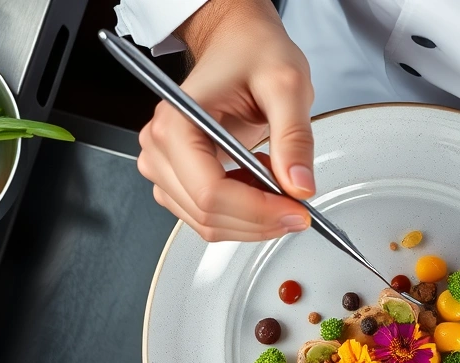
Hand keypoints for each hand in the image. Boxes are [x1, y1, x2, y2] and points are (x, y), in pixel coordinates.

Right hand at [137, 0, 314, 241]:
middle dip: (260, 220)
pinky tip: (260, 185)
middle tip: (299, 206)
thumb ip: (294, 137)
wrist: (237, 44)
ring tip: (277, 183)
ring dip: (251, 219)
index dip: (257, 211)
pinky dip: (241, 214)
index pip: (210, 191)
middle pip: (207, 213)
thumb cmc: (253, 54)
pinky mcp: (177, 179)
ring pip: (207, 222)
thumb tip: (299, 186)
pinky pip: (207, 216)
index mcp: (176, 122)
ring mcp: (164, 166)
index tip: (296, 210)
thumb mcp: (287, 85)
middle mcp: (159, 147)